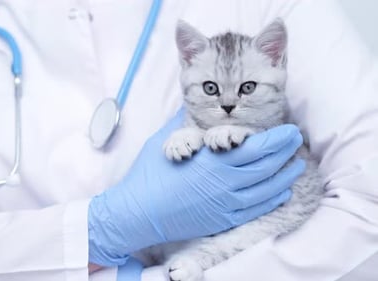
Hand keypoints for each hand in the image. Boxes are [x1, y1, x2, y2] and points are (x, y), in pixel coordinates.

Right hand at [87, 109, 304, 265]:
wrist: (138, 213)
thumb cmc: (149, 176)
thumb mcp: (165, 142)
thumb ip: (185, 123)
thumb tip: (193, 106)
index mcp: (212, 161)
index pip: (254, 147)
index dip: (275, 139)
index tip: (287, 129)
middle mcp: (224, 183)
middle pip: (265, 166)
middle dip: (285, 151)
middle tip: (297, 140)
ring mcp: (225, 204)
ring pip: (265, 189)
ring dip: (284, 176)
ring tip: (297, 165)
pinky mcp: (222, 220)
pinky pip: (255, 210)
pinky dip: (271, 200)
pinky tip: (281, 192)